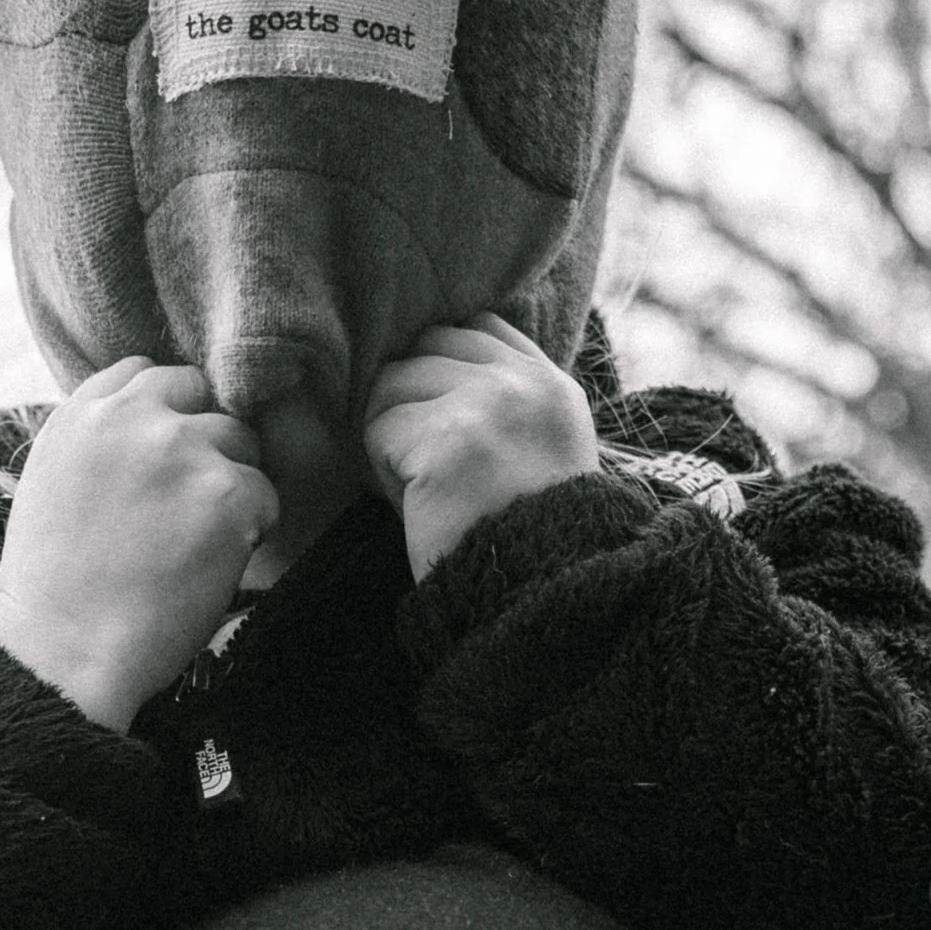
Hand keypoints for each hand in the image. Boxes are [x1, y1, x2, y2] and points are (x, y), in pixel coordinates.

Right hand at [0, 359, 278, 729]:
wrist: (63, 650)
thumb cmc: (54, 590)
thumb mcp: (50, 485)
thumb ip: (97, 443)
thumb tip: (147, 425)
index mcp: (83, 413)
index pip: (146, 372)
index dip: (164, 414)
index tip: (160, 459)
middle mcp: (133, 416)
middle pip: (202, 398)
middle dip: (203, 443)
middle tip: (184, 508)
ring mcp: (183, 449)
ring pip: (241, 442)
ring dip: (230, 486)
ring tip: (192, 543)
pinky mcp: (227, 492)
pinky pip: (266, 496)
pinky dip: (251, 532)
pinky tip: (209, 566)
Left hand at [361, 314, 598, 581]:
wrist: (539, 600)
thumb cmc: (524, 542)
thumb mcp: (540, 457)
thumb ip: (505, 405)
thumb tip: (424, 363)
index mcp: (552, 388)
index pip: (476, 329)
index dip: (441, 367)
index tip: (437, 421)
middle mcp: (525, 385)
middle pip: (426, 347)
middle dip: (411, 402)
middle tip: (425, 466)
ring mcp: (489, 404)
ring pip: (392, 384)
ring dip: (392, 439)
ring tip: (423, 491)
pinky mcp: (449, 438)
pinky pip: (378, 430)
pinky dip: (383, 474)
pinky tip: (418, 509)